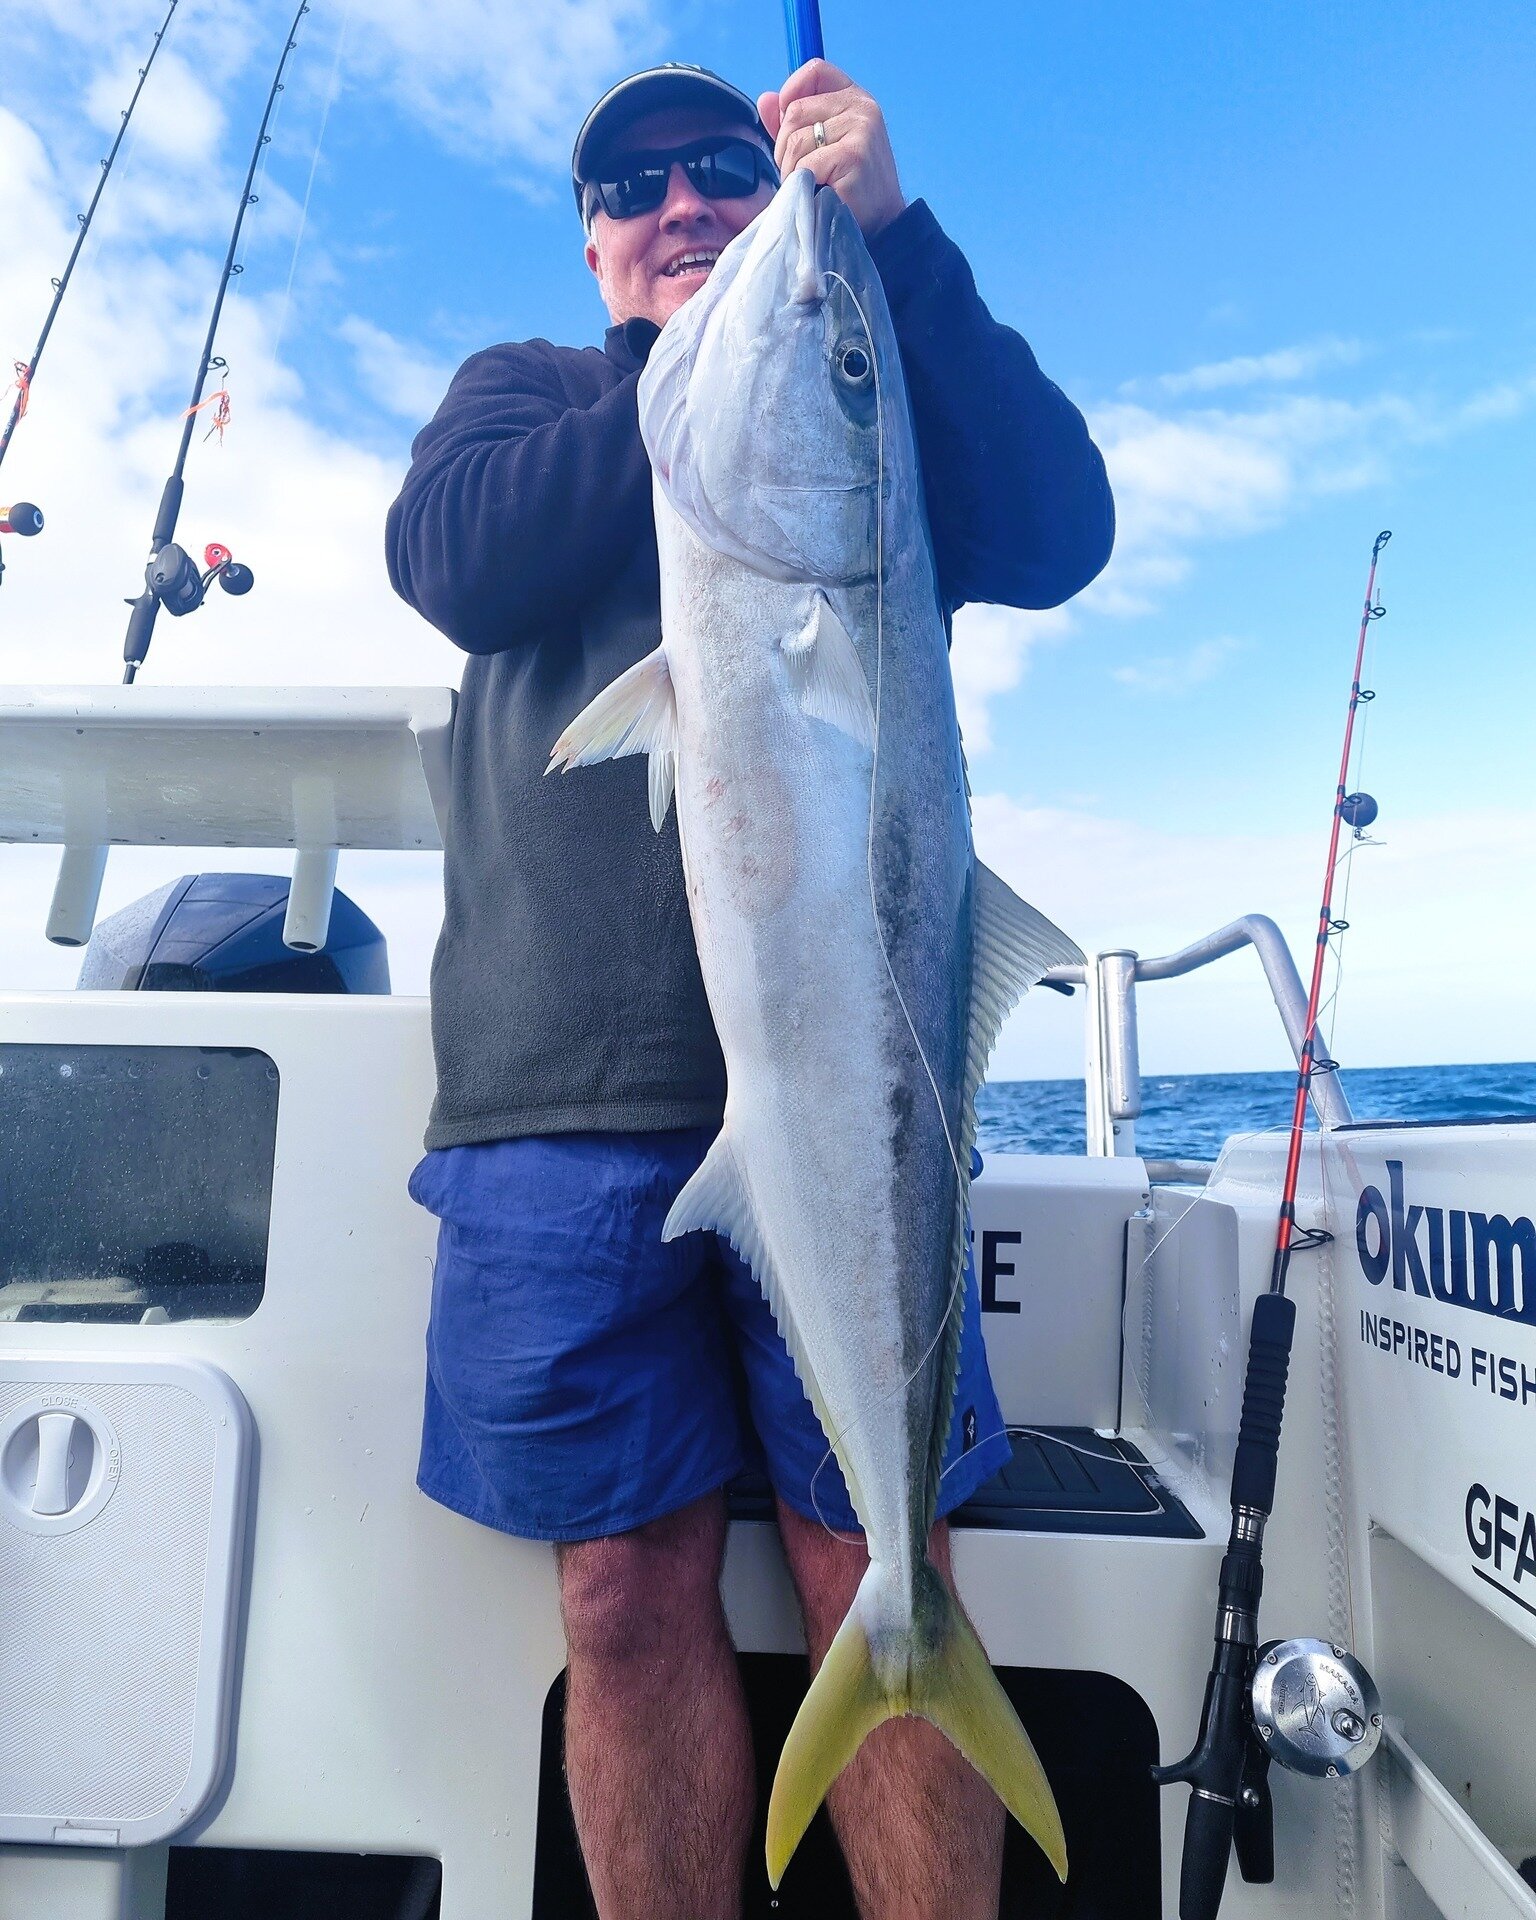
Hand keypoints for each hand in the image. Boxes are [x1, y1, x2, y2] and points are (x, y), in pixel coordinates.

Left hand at [757, 60, 905, 239]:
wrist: (881, 222)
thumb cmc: (849, 185)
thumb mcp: (821, 145)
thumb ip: (793, 122)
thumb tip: (765, 99)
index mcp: (854, 98)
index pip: (815, 71)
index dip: (791, 92)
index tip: (788, 126)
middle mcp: (861, 107)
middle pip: (795, 110)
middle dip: (785, 146)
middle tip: (799, 171)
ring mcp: (860, 129)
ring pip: (796, 139)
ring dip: (791, 169)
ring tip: (809, 184)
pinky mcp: (854, 155)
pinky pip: (805, 164)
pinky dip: (802, 183)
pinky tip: (817, 193)